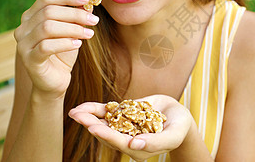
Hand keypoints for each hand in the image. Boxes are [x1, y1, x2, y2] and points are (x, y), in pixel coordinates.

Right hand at [14, 0, 98, 97]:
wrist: (55, 80)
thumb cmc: (63, 53)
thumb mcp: (72, 31)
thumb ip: (77, 16)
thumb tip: (88, 2)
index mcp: (31, 16)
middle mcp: (23, 28)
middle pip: (49, 12)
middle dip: (75, 14)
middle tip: (94, 20)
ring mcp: (23, 44)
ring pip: (47, 28)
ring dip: (73, 29)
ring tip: (90, 34)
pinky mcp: (29, 60)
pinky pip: (46, 46)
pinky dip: (65, 43)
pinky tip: (78, 44)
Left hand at [68, 95, 192, 160]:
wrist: (178, 115)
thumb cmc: (179, 128)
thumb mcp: (173, 135)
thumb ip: (156, 142)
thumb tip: (134, 145)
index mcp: (138, 148)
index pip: (119, 142)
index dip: (106, 135)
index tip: (94, 129)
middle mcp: (128, 139)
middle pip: (107, 133)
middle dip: (91, 124)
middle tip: (77, 116)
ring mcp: (124, 127)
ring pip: (103, 122)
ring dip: (89, 116)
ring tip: (75, 111)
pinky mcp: (123, 115)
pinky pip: (107, 112)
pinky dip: (96, 108)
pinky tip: (84, 106)